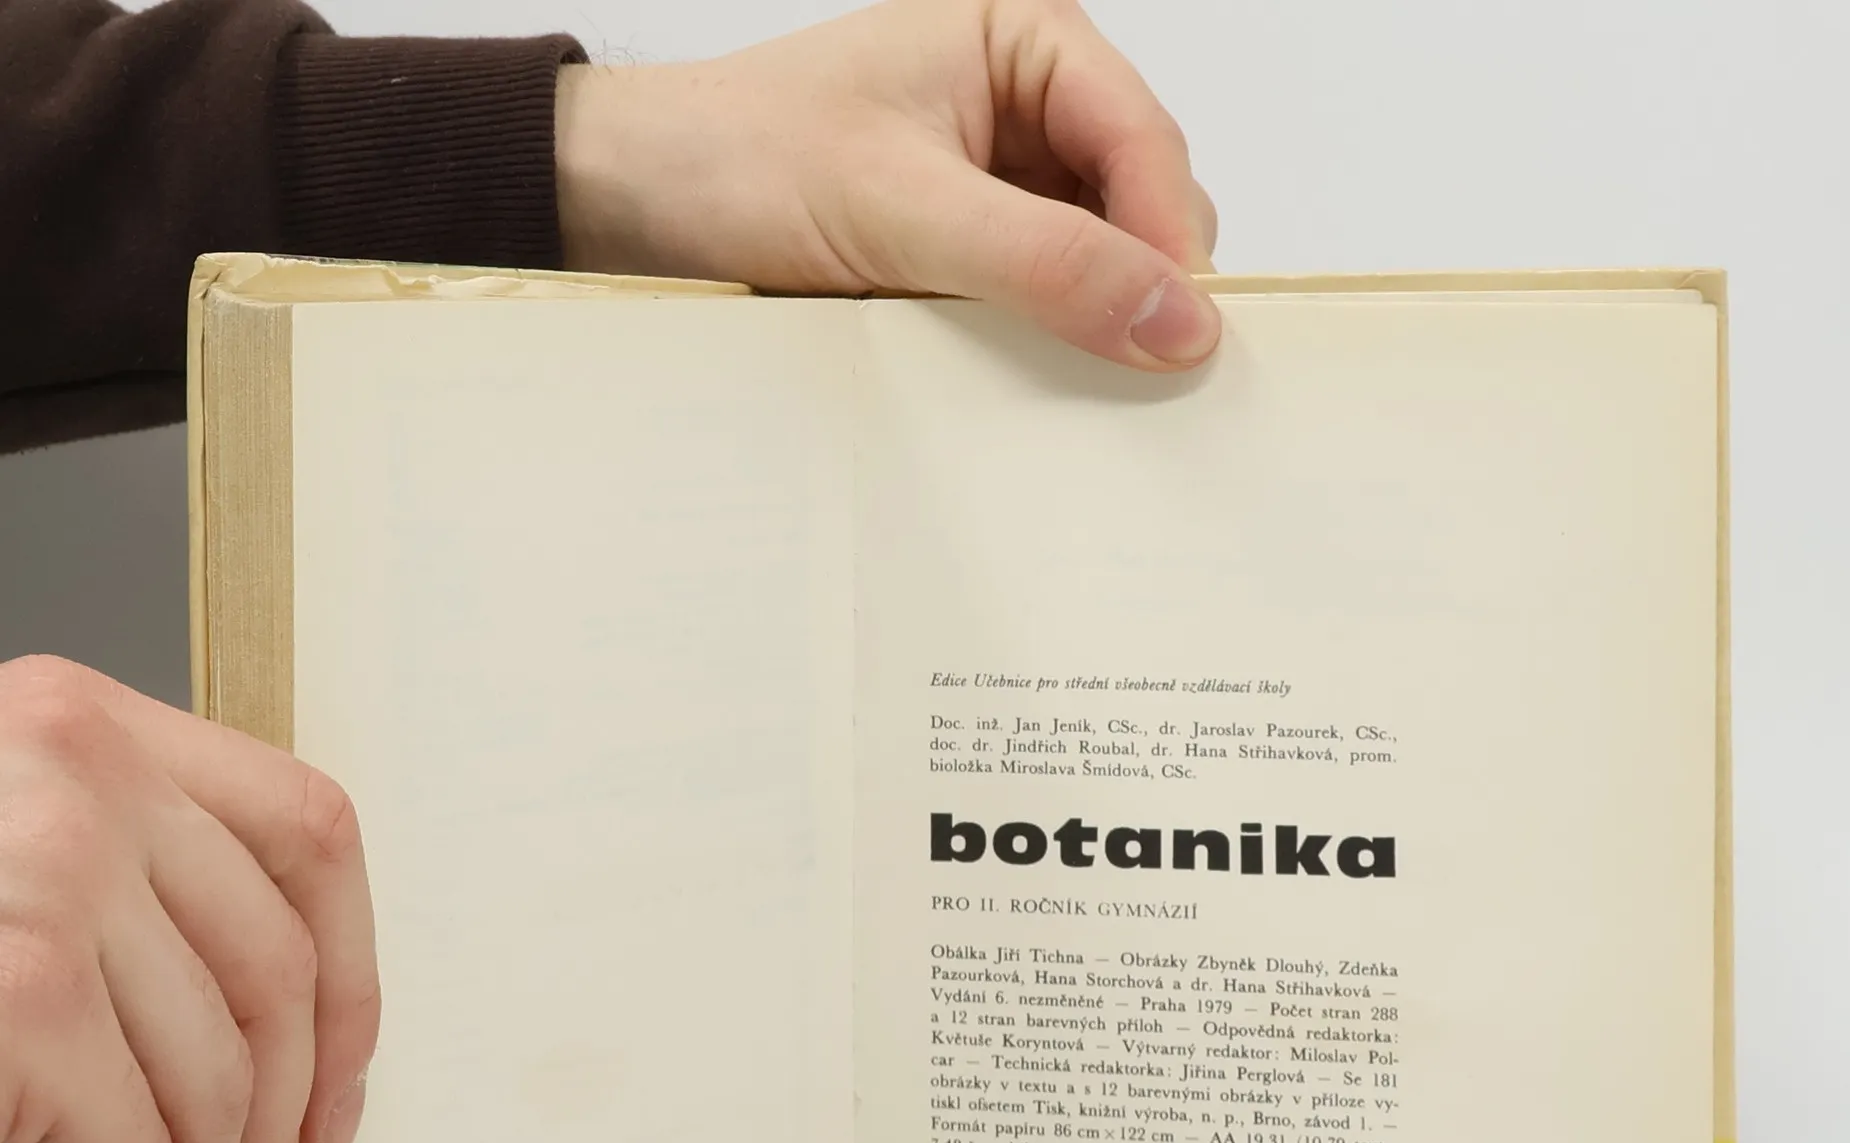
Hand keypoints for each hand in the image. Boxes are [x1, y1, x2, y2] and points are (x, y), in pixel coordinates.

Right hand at [0, 657, 379, 1142]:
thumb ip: (112, 894)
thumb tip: (278, 1055)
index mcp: (83, 722)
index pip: (310, 836)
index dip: (352, 986)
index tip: (337, 1101)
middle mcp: (81, 772)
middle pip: (277, 990)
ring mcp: (49, 874)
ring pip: (217, 1094)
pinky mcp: (14, 991)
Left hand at [555, 0, 1220, 370]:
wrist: (645, 203)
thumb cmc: (745, 161)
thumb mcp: (905, 211)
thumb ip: (1047, 262)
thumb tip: (1174, 318)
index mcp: (1028, 38)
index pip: (1145, 142)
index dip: (1171, 243)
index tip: (1185, 338)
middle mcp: (1031, 101)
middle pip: (1143, 204)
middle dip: (1138, 285)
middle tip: (1131, 375)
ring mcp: (1008, 178)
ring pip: (1102, 261)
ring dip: (1090, 321)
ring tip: (1067, 378)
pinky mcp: (977, 245)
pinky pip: (1046, 300)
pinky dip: (1045, 342)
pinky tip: (1025, 376)